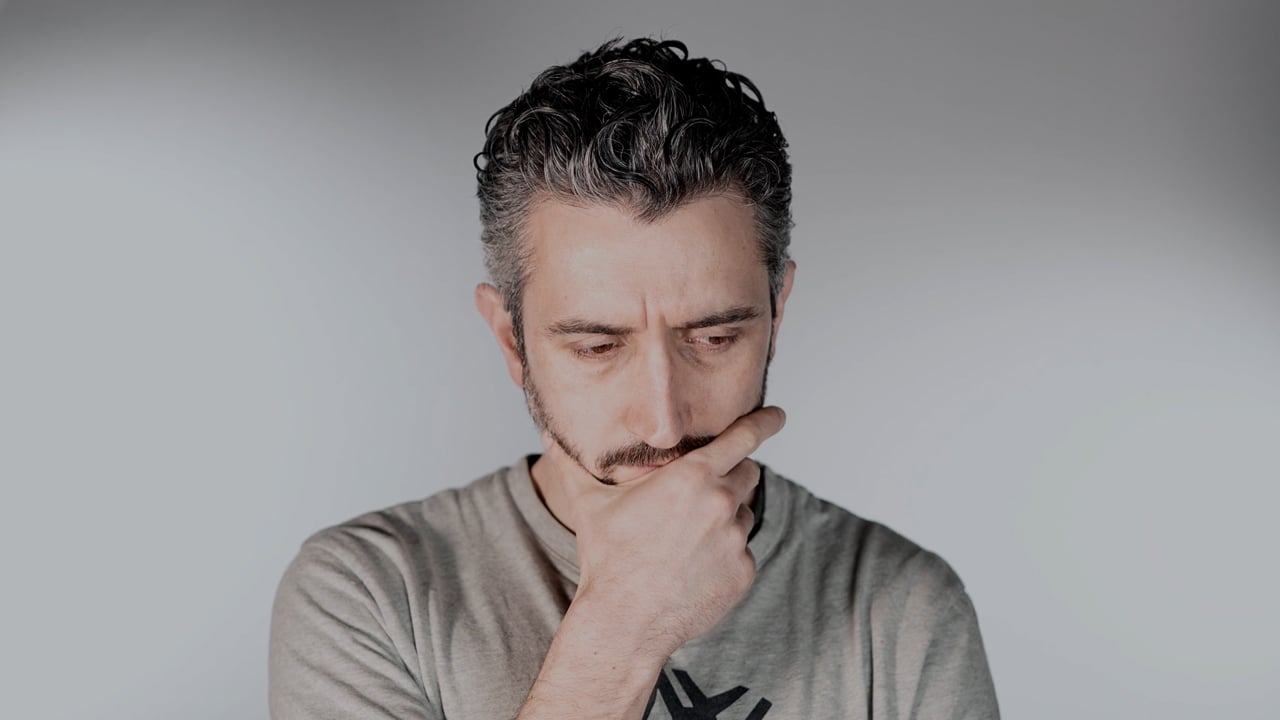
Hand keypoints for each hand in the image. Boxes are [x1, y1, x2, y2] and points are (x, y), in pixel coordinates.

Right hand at [541, 406, 785, 658]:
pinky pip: (743, 552)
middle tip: (698, 497)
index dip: (764, 422)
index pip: (744, 437)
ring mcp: (736, 540)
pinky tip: (693, 567)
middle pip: (748, 472)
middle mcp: (721, 503)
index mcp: (692, 476)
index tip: (778, 415)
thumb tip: (548, 436)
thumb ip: (574, 464)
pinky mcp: (744, 572)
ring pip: (743, 513)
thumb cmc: (608, 558)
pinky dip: (725, 554)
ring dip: (725, 517)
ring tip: (686, 540)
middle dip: (730, 476)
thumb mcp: (591, 504)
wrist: (625, 620)